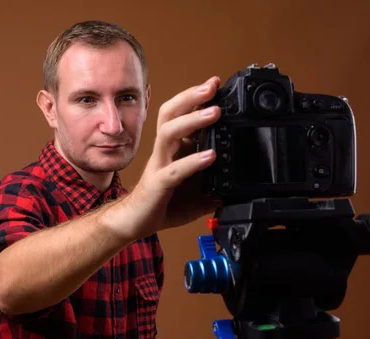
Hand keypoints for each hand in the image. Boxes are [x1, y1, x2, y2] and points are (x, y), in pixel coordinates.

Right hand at [103, 76, 221, 240]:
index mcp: (173, 149)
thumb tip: (235, 189)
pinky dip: (193, 161)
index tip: (216, 84)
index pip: (182, 114)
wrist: (134, 223)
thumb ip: (213, 187)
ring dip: (192, 120)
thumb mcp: (194, 192)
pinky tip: (209, 156)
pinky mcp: (158, 184)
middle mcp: (165, 152)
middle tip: (212, 86)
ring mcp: (160, 165)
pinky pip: (175, 170)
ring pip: (170, 133)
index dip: (197, 98)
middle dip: (191, 96)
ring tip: (214, 112)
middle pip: (171, 113)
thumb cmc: (160, 203)